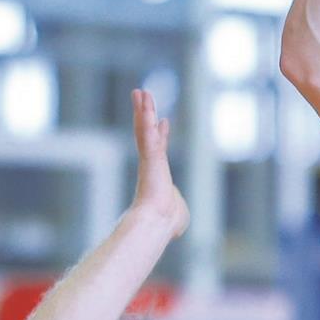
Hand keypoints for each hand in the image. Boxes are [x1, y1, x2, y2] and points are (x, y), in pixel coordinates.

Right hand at [131, 89, 188, 236]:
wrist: (158, 222)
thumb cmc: (168, 223)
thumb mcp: (178, 216)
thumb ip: (178, 215)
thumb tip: (177, 227)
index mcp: (159, 173)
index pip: (159, 148)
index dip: (161, 134)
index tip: (164, 120)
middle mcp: (152, 163)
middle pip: (148, 132)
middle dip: (146, 114)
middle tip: (142, 95)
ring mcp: (150, 158)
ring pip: (145, 128)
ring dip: (144, 110)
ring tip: (140, 92)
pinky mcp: (150, 156)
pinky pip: (147, 133)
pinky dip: (145, 118)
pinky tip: (145, 103)